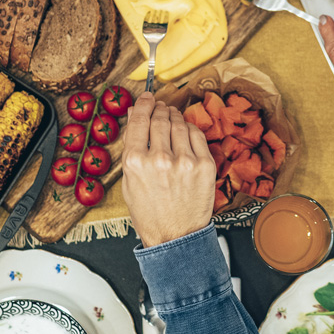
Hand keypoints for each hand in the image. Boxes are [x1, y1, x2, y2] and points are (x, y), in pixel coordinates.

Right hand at [121, 91, 216, 247]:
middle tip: (159, 107)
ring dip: (174, 117)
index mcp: (135, 162)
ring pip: (179, 123)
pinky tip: (184, 133)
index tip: (146, 97)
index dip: (143, 104)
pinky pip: (196, 134)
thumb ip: (132, 147)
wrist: (175, 236)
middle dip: (159, 109)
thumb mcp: (129, 181)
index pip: (139, 120)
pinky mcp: (204, 165)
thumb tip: (135, 116)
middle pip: (160, 118)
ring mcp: (184, 161)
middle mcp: (159, 159)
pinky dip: (189, 129)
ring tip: (171, 119)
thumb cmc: (150, 212)